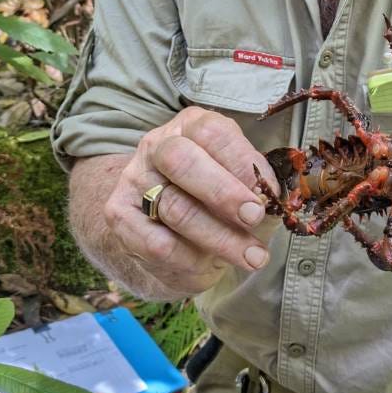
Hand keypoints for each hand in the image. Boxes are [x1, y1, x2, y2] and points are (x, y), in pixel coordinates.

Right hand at [101, 108, 277, 297]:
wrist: (167, 229)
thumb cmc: (216, 198)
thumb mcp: (240, 180)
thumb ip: (255, 184)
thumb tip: (272, 198)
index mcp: (191, 125)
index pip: (213, 133)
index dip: (243, 163)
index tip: (269, 193)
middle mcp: (157, 146)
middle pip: (183, 162)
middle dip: (225, 194)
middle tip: (255, 218)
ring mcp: (134, 180)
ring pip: (175, 209)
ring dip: (221, 238)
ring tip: (254, 257)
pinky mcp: (119, 217)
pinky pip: (157, 243)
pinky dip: (192, 259)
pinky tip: (213, 267)